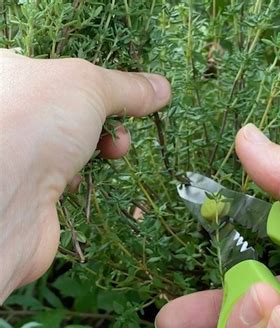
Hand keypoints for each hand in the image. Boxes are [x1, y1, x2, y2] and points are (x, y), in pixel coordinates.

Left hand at [0, 50, 170, 301]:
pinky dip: (80, 178)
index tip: (125, 97)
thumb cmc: (35, 123)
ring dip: (96, 150)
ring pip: (68, 145)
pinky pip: (62, 177)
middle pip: (69, 111)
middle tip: (120, 134)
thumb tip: (162, 87)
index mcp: (10, 75)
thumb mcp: (87, 86)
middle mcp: (9, 113)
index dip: (95, 84)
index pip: (59, 73)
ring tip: (112, 155)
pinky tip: (79, 182)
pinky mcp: (26, 189)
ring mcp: (15, 154)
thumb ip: (126, 86)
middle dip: (105, 122)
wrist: (4, 200)